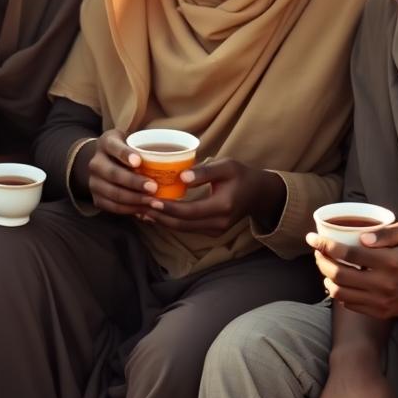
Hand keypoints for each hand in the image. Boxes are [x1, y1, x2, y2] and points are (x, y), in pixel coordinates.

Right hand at [79, 130, 158, 215]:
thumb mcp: (133, 141)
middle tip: (153, 187)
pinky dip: (129, 209)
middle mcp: (96, 162)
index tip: (139, 161)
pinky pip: (112, 206)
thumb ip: (147, 146)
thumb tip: (176, 158)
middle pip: (113, 173)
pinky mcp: (96, 197)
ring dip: (134, 199)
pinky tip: (144, 210)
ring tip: (152, 202)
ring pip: (113, 193)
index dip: (125, 154)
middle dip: (134, 182)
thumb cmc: (127, 150)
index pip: (113, 147)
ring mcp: (93, 181)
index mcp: (106, 143)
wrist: (105, 162)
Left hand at [145, 160, 284, 234]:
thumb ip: (205, 171)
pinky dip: (170, 221)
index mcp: (222, 206)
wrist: (258, 194)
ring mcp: (215, 230)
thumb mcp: (226, 166)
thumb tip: (182, 176)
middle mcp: (218, 223)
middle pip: (182, 224)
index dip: (168, 208)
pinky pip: (187, 228)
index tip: (150, 199)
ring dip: (162, 221)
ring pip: (182, 229)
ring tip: (142, 210)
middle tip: (139, 205)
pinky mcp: (211, 231)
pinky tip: (156, 213)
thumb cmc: (241, 175)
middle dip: (159, 216)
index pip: (189, 211)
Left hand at [306, 220, 397, 317]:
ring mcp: (383, 301)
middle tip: (317, 251)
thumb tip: (361, 238)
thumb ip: (386, 232)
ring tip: (324, 265)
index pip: (349, 254)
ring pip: (341, 293)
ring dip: (326, 278)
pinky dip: (338, 293)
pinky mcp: (382, 312)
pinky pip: (351, 305)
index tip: (312, 238)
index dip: (326, 246)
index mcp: (391, 262)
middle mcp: (385, 284)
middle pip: (339, 275)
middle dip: (321, 261)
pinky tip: (336, 281)